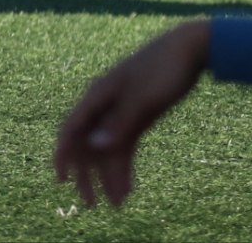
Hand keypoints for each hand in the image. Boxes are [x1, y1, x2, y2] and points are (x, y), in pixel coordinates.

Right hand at [53, 20, 211, 208]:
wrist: (190, 49)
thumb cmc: (163, 69)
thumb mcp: (143, 100)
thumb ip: (119, 124)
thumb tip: (95, 146)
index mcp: (98, 94)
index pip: (72, 128)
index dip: (63, 154)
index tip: (61, 180)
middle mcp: (105, 104)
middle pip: (88, 143)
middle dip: (88, 174)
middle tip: (91, 204)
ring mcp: (122, 110)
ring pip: (108, 148)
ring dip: (109, 175)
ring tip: (116, 203)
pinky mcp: (139, 115)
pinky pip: (126, 145)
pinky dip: (125, 165)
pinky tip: (128, 185)